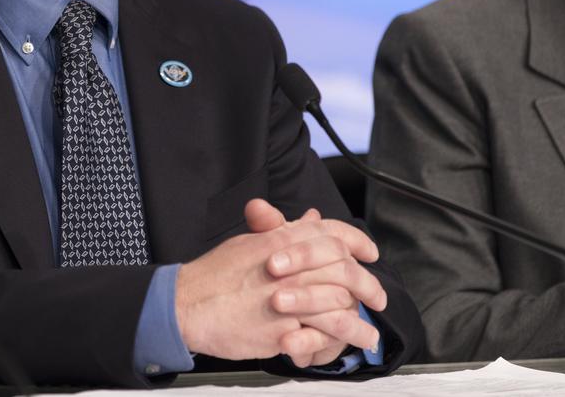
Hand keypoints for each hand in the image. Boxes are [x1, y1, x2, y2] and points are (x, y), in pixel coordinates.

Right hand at [175, 199, 384, 367]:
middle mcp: (288, 266)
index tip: (369, 253)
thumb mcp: (249, 244)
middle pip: (343, 269)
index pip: (330, 233)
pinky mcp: (281, 330)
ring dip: (360, 320)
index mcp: (280, 240)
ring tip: (370, 331)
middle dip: (368, 284)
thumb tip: (312, 218)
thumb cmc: (214, 275)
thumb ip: (283, 231)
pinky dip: (340, 341)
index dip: (357, 241)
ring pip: (339, 305)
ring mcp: (287, 299)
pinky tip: (350, 345)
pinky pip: (322, 335)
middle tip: (377, 296)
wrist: (186, 304)